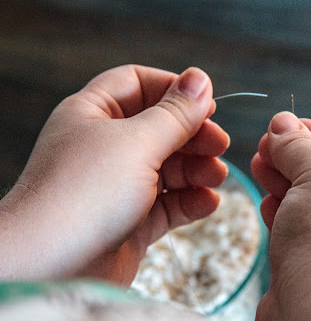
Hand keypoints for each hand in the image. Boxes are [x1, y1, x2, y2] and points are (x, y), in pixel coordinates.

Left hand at [0, 65, 229, 285]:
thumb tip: (200, 79)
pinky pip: (168, 204)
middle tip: (220, 144)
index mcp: (94, 114)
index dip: (173, 89)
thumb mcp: (136, 143)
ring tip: (217, 175)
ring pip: (168, 168)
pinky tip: (208, 202)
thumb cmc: (84, 194)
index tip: (205, 104)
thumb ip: (174, 113)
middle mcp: (105, 147)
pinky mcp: (131, 221)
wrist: (51, 269)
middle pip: (160, 128)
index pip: (138, 84)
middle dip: (193, 135)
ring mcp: (118, 185)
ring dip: (197, 169)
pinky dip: (190, 201)